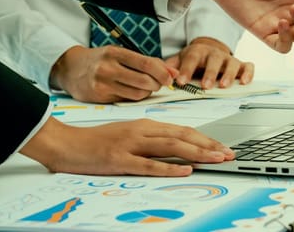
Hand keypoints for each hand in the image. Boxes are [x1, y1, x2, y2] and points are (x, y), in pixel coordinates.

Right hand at [19, 117, 233, 176]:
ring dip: (197, 153)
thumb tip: (178, 149)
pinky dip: (169, 166)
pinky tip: (185, 169)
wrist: (65, 143)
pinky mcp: (119, 160)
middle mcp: (142, 131)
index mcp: (146, 125)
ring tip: (216, 159)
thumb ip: (152, 139)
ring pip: (171, 146)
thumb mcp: (128, 134)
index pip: (183, 130)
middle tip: (229, 154)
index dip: (206, 138)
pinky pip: (148, 164)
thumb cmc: (97, 141)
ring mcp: (131, 145)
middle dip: (209, 145)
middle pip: (183, 136)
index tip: (223, 147)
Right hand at [50, 45, 174, 102]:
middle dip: (157, 84)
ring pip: (138, 93)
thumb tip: (173, 71)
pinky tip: (132, 91)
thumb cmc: (100, 60)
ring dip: (148, 92)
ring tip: (146, 86)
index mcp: (115, 53)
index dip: (163, 73)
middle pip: (145, 81)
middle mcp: (107, 68)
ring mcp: (102, 84)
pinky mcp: (100, 97)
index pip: (147, 64)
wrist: (70, 68)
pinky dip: (135, 97)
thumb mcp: (122, 54)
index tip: (170, 77)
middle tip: (159, 83)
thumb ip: (148, 62)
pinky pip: (127, 100)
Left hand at [165, 37, 253, 88]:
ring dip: (228, 75)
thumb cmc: (194, 59)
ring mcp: (229, 59)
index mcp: (198, 52)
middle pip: (214, 61)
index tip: (181, 81)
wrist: (208, 50)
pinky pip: (248, 66)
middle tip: (205, 86)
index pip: (192, 59)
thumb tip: (163, 75)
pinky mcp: (241, 65)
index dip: (186, 70)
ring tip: (223, 86)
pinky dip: (248, 73)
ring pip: (232, 64)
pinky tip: (244, 82)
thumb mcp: (179, 60)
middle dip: (210, 73)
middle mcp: (215, 54)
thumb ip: (171, 67)